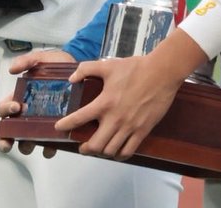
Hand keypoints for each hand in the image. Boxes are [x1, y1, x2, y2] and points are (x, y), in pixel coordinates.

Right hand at [0, 49, 76, 155]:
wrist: (80, 69)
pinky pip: (51, 144)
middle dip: (6, 140)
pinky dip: (49, 149)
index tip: (15, 108)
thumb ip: (27, 61)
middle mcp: (28, 114)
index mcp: (20, 98)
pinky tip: (52, 147)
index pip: (4, 110)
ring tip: (31, 144)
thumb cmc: (56, 64)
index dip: (5, 111)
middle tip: (10, 141)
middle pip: (10, 131)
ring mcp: (42, 123)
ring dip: (26, 146)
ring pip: (28, 141)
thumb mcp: (40, 59)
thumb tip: (12, 69)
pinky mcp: (58, 129)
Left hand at [55, 55, 181, 159]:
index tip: (59, 128)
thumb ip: (86, 69)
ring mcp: (129, 127)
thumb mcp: (108, 65)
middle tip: (82, 146)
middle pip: (95, 145)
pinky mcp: (143, 131)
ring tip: (99, 149)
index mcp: (104, 103)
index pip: (79, 118)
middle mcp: (115, 119)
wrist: (161, 73)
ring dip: (102, 152)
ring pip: (110, 151)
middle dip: (85, 149)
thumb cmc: (135, 68)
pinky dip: (119, 155)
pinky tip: (116, 151)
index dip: (66, 125)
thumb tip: (72, 78)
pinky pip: (128, 151)